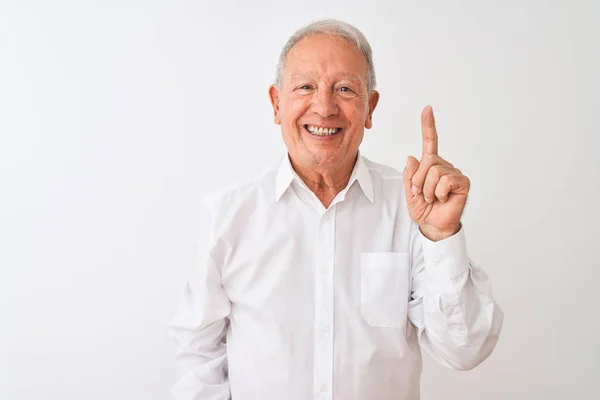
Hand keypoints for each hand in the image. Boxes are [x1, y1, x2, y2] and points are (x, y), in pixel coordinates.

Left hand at [403, 106, 469, 240]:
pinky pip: (445, 181)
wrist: (433, 226)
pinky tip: (443, 199)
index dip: (428, 125)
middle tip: (422, 194)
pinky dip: (439, 192)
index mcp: (430, 165)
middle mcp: (444, 166)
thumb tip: (412, 157)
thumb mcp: (410, 192)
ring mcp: (454, 173)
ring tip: (432, 198)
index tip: (427, 109)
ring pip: (434, 171)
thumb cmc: (424, 209)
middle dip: (419, 180)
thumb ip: (410, 175)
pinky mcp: (462, 182)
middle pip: (427, 161)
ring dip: (428, 189)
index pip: (430, 142)